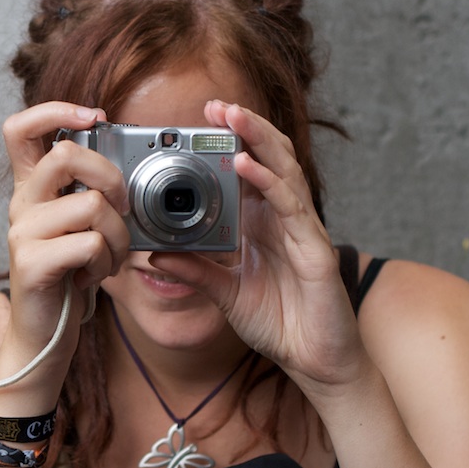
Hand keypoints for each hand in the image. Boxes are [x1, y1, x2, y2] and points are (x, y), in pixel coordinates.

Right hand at [0, 102, 132, 399]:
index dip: (56, 110)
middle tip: (122, 207)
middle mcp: (20, 205)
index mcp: (30, 190)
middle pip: (66, 155)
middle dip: (110, 177)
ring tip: (109, 258)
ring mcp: (22, 233)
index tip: (95, 116)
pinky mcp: (32, 263)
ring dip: (118, 235)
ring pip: (90, 205)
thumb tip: (126, 166)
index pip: (21, 128)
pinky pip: (89, 243)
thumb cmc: (68, 281)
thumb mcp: (78, 229)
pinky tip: (93, 278)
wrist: (43, 339)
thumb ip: (89, 194)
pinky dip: (106, 262)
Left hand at [146, 101, 366, 391]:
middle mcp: (285, 219)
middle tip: (214, 105)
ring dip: (258, 140)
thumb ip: (194, 271)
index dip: (230, 144)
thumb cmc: (280, 323)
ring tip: (231, 116)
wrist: (315, 362)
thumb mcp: (225, 294)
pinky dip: (268, 183)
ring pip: (284, 171)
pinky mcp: (316, 249)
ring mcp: (303, 230)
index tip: (200, 124)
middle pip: (269, 159)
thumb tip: (152, 256)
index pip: (249, 171)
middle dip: (244, 128)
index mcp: (264, 225)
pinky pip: (291, 207)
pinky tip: (246, 166)